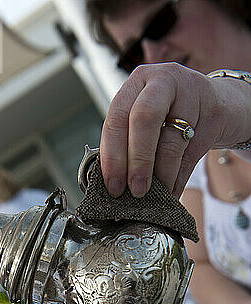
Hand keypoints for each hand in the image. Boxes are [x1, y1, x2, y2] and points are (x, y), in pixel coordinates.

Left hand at [100, 62, 250, 198]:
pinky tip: (172, 192)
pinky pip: (191, 153)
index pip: (117, 117)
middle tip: (136, 190)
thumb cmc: (172, 115)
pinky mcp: (214, 111)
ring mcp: (191, 92)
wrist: (219, 104)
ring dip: (161, 175)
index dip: (112, 155)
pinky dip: (178, 178)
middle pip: (143, 119)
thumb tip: (115, 183)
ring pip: (171, 140)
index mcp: (137, 82)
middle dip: (137, 161)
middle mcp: (163, 80)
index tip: (113, 186)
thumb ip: (129, 141)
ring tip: (156, 194)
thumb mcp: (148, 118)